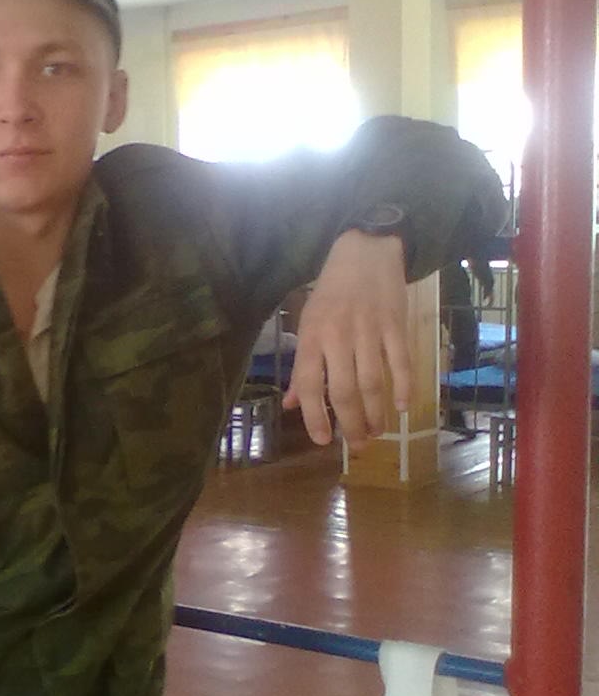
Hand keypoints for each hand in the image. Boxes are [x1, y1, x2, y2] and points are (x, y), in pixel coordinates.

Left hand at [281, 232, 410, 450]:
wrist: (366, 251)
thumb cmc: (332, 290)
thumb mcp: (308, 322)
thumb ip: (303, 364)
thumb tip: (292, 404)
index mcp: (312, 336)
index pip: (308, 384)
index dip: (315, 416)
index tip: (322, 440)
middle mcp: (338, 335)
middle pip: (343, 391)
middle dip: (350, 424)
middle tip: (356, 445)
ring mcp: (369, 330)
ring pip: (372, 382)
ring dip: (375, 413)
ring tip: (377, 432)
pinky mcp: (396, 324)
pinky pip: (401, 363)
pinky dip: (403, 388)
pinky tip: (400, 408)